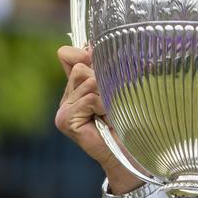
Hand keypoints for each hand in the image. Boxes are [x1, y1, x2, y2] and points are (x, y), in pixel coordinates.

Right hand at [55, 46, 141, 193]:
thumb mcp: (119, 86)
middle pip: (82, 67)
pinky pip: (90, 98)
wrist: (134, 152)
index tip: (103, 62)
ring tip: (113, 111)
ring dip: (108, 94)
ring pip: (87, 80)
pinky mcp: (65, 120)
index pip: (68, 55)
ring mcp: (63, 110)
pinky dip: (105, 105)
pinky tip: (108, 119)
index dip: (86, 54)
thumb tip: (89, 45)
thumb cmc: (132, 119)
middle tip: (114, 101)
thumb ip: (103, 67)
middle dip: (104, 79)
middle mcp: (65, 98)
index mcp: (76, 87)